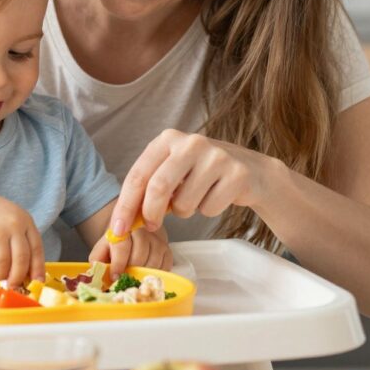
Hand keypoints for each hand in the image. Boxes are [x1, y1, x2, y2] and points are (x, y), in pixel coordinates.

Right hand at [0, 190, 44, 285]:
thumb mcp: (13, 221)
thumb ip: (22, 241)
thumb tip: (30, 274)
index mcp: (25, 221)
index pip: (37, 249)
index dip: (38, 269)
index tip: (37, 282)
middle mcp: (13, 225)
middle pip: (21, 259)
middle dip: (18, 277)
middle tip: (14, 284)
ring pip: (3, 264)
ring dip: (1, 275)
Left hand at [89, 225, 172, 274]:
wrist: (135, 232)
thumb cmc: (117, 244)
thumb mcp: (103, 248)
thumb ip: (97, 258)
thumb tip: (94, 272)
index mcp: (123, 228)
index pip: (122, 245)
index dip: (118, 263)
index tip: (114, 277)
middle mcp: (143, 231)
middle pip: (139, 256)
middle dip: (130, 271)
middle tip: (124, 280)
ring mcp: (158, 241)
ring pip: (152, 263)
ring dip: (142, 275)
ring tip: (133, 279)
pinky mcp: (168, 251)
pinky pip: (164, 267)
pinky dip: (154, 275)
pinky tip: (145, 275)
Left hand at [111, 130, 274, 235]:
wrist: (251, 172)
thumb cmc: (202, 175)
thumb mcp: (173, 172)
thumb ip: (148, 190)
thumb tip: (123, 222)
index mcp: (168, 139)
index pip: (138, 174)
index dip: (125, 205)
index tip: (117, 230)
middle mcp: (191, 142)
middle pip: (158, 187)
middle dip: (150, 214)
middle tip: (152, 225)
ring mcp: (216, 156)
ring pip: (184, 204)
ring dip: (186, 212)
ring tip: (197, 198)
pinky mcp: (237, 174)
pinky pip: (209, 208)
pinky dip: (209, 210)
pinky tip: (217, 196)